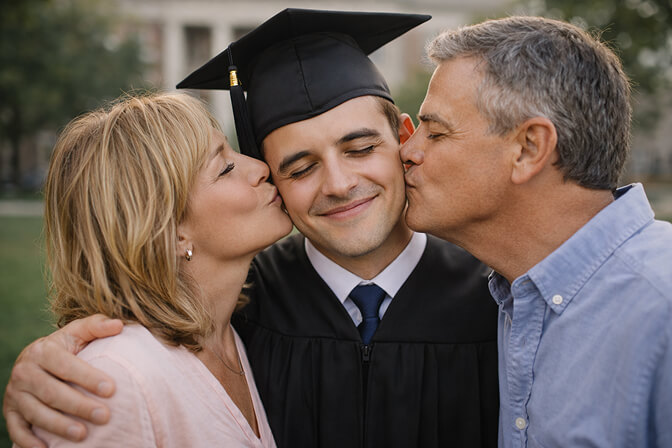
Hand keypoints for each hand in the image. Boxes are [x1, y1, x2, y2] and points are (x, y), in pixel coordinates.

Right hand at [3, 314, 122, 447]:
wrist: (34, 360)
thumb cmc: (65, 347)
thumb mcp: (77, 332)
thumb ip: (96, 326)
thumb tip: (119, 325)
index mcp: (42, 351)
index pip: (66, 366)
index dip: (88, 378)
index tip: (111, 389)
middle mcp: (25, 372)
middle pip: (53, 393)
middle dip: (79, 406)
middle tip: (104, 416)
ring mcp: (16, 394)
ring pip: (37, 413)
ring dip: (59, 426)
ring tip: (83, 434)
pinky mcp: (10, 412)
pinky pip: (17, 430)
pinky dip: (29, 442)